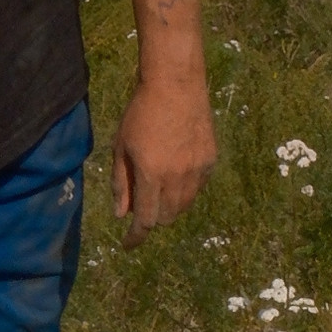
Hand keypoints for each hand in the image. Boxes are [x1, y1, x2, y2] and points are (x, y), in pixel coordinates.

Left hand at [110, 75, 217, 236]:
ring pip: (184, 206)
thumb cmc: (140, 113)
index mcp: (151, 174)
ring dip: (169, 206)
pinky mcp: (210, 161)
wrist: (175, 85)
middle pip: (167, 217)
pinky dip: (184, 190)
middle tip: (141, 202)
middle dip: (152, 218)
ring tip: (157, 186)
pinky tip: (175, 172)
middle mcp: (177, 178)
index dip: (135, 237)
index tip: (128, 245)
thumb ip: (121, 183)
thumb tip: (122, 215)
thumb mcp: (121, 147)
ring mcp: (197, 170)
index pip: (146, 220)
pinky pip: (197, 188)